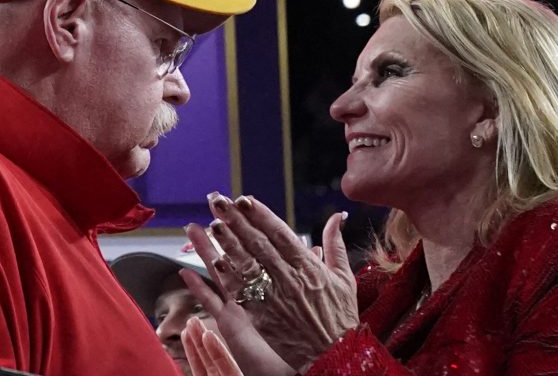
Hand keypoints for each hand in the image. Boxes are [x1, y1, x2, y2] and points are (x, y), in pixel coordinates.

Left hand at [191, 197, 357, 371]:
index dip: (260, 215)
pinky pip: (241, 292)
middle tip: (219, 203)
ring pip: (246, 264)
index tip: (244, 199)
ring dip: (228, 243)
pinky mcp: (262, 316)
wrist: (335, 357)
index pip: (279, 233)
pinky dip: (228, 276)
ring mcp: (273, 298)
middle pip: (258, 244)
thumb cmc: (341, 318)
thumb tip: (336, 217)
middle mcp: (289, 279)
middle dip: (237, 221)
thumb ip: (335, 245)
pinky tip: (215, 260)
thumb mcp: (344, 279)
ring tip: (213, 225)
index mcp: (309, 267)